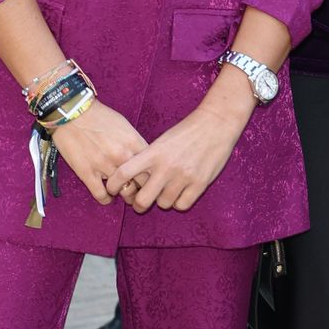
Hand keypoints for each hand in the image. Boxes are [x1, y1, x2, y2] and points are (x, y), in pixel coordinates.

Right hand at [53, 100, 145, 203]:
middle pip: (143, 184)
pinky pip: (102, 195)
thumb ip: (135, 143)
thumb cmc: (98, 116)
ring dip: (126, 195)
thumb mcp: (124, 125)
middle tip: (141, 193)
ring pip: (125, 192)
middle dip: (144, 190)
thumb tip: (145, 158)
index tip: (152, 180)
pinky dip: (106, 199)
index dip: (154, 177)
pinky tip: (107, 196)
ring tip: (124, 194)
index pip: (153, 168)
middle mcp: (122, 156)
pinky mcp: (87, 173)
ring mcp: (105, 166)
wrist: (71, 112)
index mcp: (134, 143)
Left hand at [111, 106, 242, 212]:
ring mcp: (183, 177)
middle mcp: (166, 167)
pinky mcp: (200, 184)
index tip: (113, 189)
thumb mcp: (162, 141)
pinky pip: (182, 205)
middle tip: (140, 203)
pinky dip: (179, 202)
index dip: (114, 185)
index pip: (124, 173)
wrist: (215, 124)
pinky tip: (181, 192)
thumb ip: (148, 159)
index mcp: (153, 153)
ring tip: (166, 191)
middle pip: (143, 200)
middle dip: (139, 204)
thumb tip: (133, 179)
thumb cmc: (186, 131)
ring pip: (164, 204)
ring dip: (163, 200)